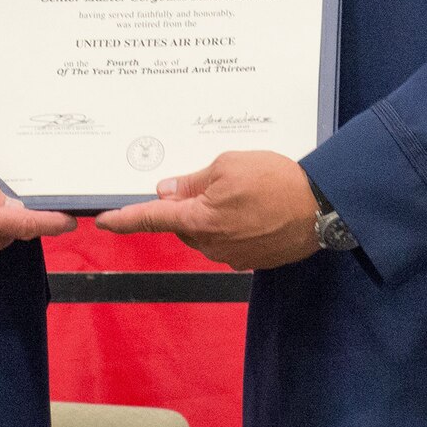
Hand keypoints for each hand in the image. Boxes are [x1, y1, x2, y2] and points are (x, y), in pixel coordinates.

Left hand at [95, 151, 318, 269]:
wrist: (322, 209)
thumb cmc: (276, 182)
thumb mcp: (228, 165)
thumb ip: (193, 181)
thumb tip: (168, 192)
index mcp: (198, 220)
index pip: (150, 219)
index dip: (124, 219)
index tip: (104, 221)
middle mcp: (210, 245)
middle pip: (181, 224)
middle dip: (186, 205)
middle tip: (213, 183)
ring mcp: (231, 256)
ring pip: (205, 233)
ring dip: (213, 214)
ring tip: (244, 194)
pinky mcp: (250, 260)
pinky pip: (228, 241)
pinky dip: (233, 225)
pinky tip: (255, 210)